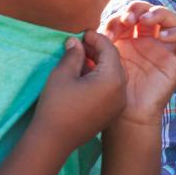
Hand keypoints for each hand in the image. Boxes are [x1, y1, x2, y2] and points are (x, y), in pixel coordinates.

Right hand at [34, 32, 126, 151]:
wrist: (54, 141)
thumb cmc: (56, 105)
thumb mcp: (62, 74)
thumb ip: (73, 54)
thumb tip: (75, 41)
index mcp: (113, 79)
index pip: (109, 50)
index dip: (96, 39)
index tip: (82, 33)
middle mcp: (122, 91)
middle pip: (114, 62)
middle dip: (98, 51)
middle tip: (80, 44)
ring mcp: (118, 104)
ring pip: (113, 76)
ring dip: (99, 65)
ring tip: (80, 58)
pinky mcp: (112, 113)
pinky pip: (111, 89)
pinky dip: (101, 79)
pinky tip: (84, 75)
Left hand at [102, 2, 175, 126]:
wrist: (125, 115)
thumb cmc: (113, 89)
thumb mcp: (104, 59)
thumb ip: (101, 41)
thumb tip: (91, 28)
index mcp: (133, 38)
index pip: (134, 13)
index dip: (122, 14)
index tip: (109, 29)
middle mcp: (151, 40)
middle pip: (153, 10)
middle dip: (140, 9)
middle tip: (128, 19)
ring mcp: (167, 49)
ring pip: (174, 19)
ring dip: (159, 13)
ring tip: (145, 20)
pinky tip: (162, 36)